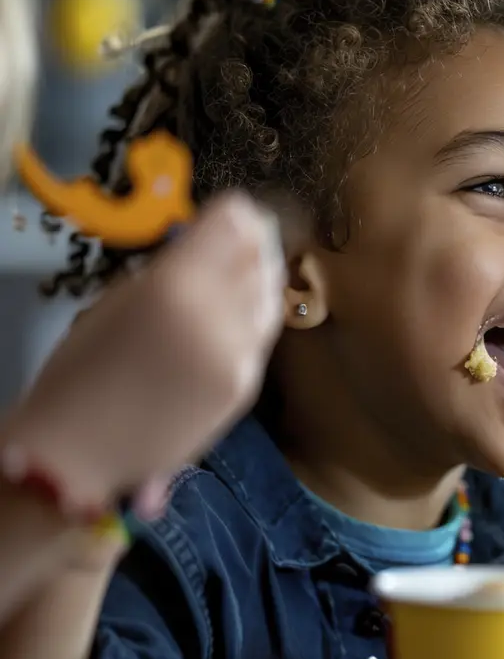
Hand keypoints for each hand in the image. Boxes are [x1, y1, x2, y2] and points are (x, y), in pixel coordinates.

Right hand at [1, 192, 283, 519]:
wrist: (79, 449)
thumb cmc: (82, 368)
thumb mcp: (120, 299)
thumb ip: (172, 270)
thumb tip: (208, 243)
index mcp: (174, 286)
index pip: (231, 227)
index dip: (235, 214)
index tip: (234, 209)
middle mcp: (217, 317)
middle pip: (258, 257)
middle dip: (255, 240)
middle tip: (252, 230)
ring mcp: (238, 355)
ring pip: (268, 298)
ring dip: (263, 275)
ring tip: (254, 262)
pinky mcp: (246, 387)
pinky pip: (261, 337)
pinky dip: (256, 315)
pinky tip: (245, 306)